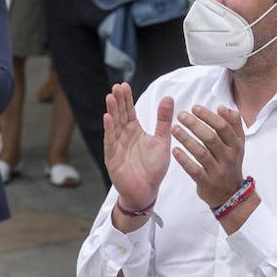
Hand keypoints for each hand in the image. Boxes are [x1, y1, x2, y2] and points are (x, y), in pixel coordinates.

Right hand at [103, 83, 171, 213]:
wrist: (146, 192)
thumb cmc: (153, 169)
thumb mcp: (162, 141)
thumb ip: (164, 120)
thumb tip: (169, 98)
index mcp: (134, 131)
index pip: (129, 111)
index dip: (126, 99)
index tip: (124, 85)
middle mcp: (123, 136)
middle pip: (120, 115)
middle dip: (118, 101)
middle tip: (116, 86)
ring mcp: (116, 147)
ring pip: (114, 126)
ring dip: (112, 111)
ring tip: (110, 97)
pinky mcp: (113, 158)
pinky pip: (110, 142)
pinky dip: (109, 130)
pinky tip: (107, 118)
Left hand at [170, 104, 246, 208]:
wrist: (231, 195)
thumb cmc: (230, 163)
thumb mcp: (238, 144)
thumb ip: (233, 124)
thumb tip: (223, 108)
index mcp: (236, 145)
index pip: (223, 126)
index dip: (208, 116)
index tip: (194, 107)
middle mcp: (228, 157)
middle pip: (211, 137)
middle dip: (194, 124)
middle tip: (180, 115)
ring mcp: (218, 171)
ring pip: (201, 152)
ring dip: (186, 139)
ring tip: (174, 129)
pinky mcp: (207, 182)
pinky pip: (194, 170)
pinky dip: (184, 160)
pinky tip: (174, 150)